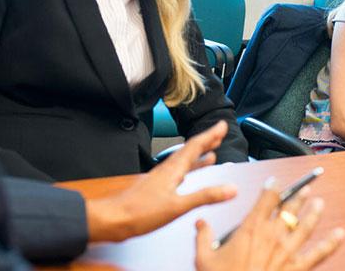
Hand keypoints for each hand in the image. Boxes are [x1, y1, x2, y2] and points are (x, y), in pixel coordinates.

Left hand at [86, 121, 236, 241]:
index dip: (210, 135)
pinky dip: (188, 171)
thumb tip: (230, 189)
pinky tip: (188, 176)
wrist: (113, 219)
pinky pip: (177, 174)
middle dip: (206, 141)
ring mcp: (160, 179)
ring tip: (211, 153)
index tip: (221, 125)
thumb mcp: (178, 206)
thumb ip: (204, 196)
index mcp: (173, 170)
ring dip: (198, 156)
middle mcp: (166, 170)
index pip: (195, 146)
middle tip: (219, 134)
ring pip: (183, 162)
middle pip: (189, 151)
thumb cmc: (140, 212)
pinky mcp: (156, 188)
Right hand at [193, 182, 344, 270]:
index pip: (264, 201)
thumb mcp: (204, 259)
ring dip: (313, 213)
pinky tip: (340, 234)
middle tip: (305, 188)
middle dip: (297, 197)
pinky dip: (331, 243)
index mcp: (250, 230)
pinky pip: (318, 254)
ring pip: (305, 226)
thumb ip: (202, 237)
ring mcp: (287, 252)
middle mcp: (272, 236)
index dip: (271, 188)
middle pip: (288, 210)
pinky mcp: (298, 268)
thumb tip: (200, 223)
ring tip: (320, 203)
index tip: (274, 181)